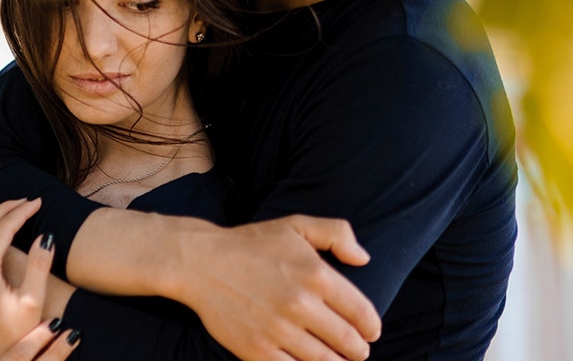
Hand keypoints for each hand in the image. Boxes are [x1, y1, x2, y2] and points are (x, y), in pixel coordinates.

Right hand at [176, 215, 380, 360]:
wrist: (200, 262)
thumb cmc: (251, 243)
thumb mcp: (296, 225)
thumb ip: (337, 233)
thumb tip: (364, 259)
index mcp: (316, 274)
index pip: (360, 312)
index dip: (371, 327)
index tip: (372, 332)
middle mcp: (300, 304)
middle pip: (346, 341)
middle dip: (358, 351)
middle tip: (359, 352)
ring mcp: (278, 329)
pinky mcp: (257, 350)